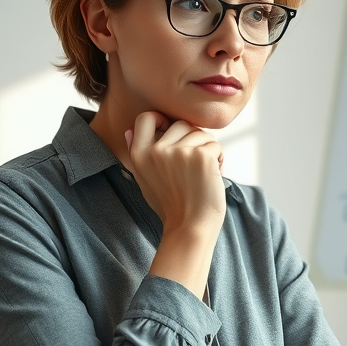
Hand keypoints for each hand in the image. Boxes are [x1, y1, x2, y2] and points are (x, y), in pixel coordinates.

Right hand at [126, 111, 224, 295]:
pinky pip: (215, 146)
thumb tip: (128, 132)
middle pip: (181, 124)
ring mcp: (179, 152)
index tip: (171, 130)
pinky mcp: (200, 156)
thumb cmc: (171, 207)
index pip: (146, 117)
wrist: (191, 228)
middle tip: (194, 165)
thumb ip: (139, 156)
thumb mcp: (145, 181)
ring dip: (208, 150)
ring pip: (201, 134)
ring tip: (202, 174)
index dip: (161, 119)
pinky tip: (212, 177)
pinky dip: (219, 160)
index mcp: (139, 155)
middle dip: (193, 140)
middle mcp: (156, 151)